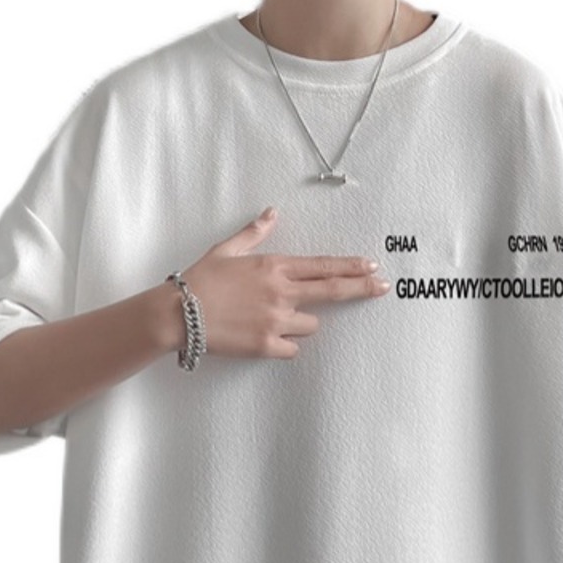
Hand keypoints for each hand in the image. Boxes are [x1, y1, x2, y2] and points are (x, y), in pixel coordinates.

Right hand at [178, 206, 389, 358]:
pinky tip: (265, 339)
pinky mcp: (268, 346)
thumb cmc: (201, 281)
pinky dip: (285, 346)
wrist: (179, 314)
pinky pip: (293, 349)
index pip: (323, 265)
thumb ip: (254, 233)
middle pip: (333, 290)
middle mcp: (281, 292)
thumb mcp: (227, 250)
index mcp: (274, 267)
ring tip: (270, 320)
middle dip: (361, 288)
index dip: (350, 266)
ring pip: (311, 324)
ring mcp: (277, 320)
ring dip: (299, 323)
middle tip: (382, 287)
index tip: (371, 266)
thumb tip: (271, 214)